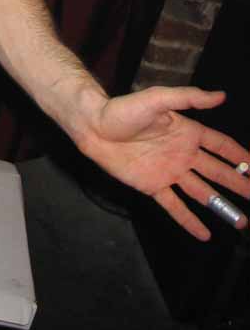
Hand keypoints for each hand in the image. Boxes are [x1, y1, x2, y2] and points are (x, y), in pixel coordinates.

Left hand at [80, 86, 249, 239]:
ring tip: (242, 221)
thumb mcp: (158, 99)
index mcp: (187, 132)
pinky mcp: (153, 186)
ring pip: (202, 193)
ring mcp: (169, 172)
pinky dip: (189, 220)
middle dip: (239, 183)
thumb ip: (189, 98)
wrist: (94, 127)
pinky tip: (204, 234)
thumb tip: (221, 95)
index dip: (240, 156)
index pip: (221, 146)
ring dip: (221, 206)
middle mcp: (182, 154)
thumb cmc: (124, 110)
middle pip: (217, 172)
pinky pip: (175, 206)